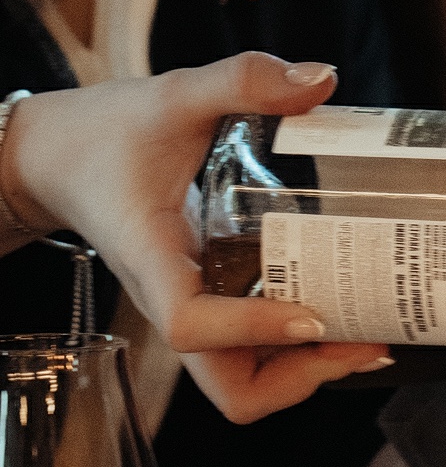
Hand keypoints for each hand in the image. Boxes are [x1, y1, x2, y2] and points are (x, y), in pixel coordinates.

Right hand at [1, 55, 388, 419]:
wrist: (59, 158)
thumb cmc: (106, 133)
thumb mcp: (172, 95)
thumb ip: (242, 80)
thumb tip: (320, 79)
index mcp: (153, 259)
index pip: (190, 324)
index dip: (252, 330)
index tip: (311, 314)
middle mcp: (173, 300)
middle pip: (230, 386)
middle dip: (300, 377)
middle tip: (363, 336)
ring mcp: (193, 308)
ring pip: (244, 381)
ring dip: (306, 371)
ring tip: (364, 331)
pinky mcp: (209, 302)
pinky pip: (251, 352)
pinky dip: (297, 348)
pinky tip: (340, 308)